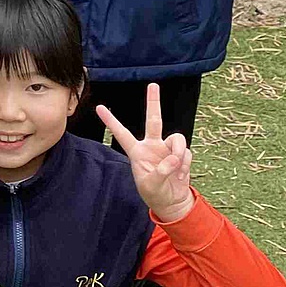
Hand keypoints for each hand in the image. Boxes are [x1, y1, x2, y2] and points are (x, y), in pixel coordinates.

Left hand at [99, 84, 194, 223]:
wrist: (172, 201)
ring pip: (177, 139)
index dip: (111, 121)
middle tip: (153, 85)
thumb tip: (174, 158)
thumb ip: (161, 171)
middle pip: (153, 120)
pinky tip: (180, 175)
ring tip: (177, 169)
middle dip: (153, 102)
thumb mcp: (151, 185)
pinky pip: (186, 153)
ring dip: (179, 152)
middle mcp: (152, 145)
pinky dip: (185, 164)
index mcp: (137, 152)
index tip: (99, 107)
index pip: (121, 133)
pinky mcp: (181, 154)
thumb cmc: (155, 193)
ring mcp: (167, 148)